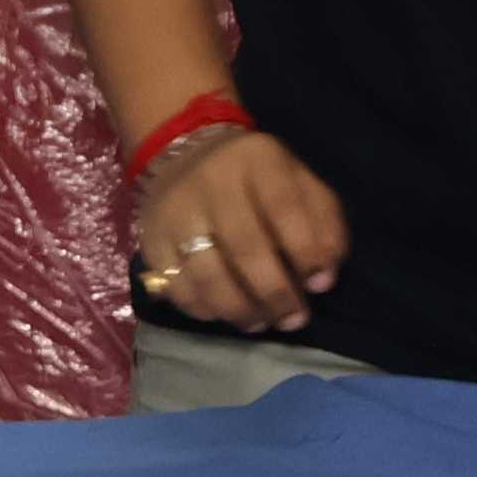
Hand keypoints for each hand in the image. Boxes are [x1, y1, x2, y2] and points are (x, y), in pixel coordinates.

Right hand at [132, 124, 349, 335]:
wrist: (186, 154)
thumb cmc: (256, 178)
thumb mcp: (298, 180)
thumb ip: (323, 221)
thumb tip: (325, 276)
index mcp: (257, 159)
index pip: (284, 207)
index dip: (306, 251)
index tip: (320, 284)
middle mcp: (212, 181)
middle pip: (244, 247)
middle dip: (274, 293)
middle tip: (293, 319)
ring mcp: (176, 212)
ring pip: (207, 274)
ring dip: (239, 309)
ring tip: (261, 322)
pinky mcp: (151, 240)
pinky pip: (177, 287)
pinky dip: (204, 309)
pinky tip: (225, 314)